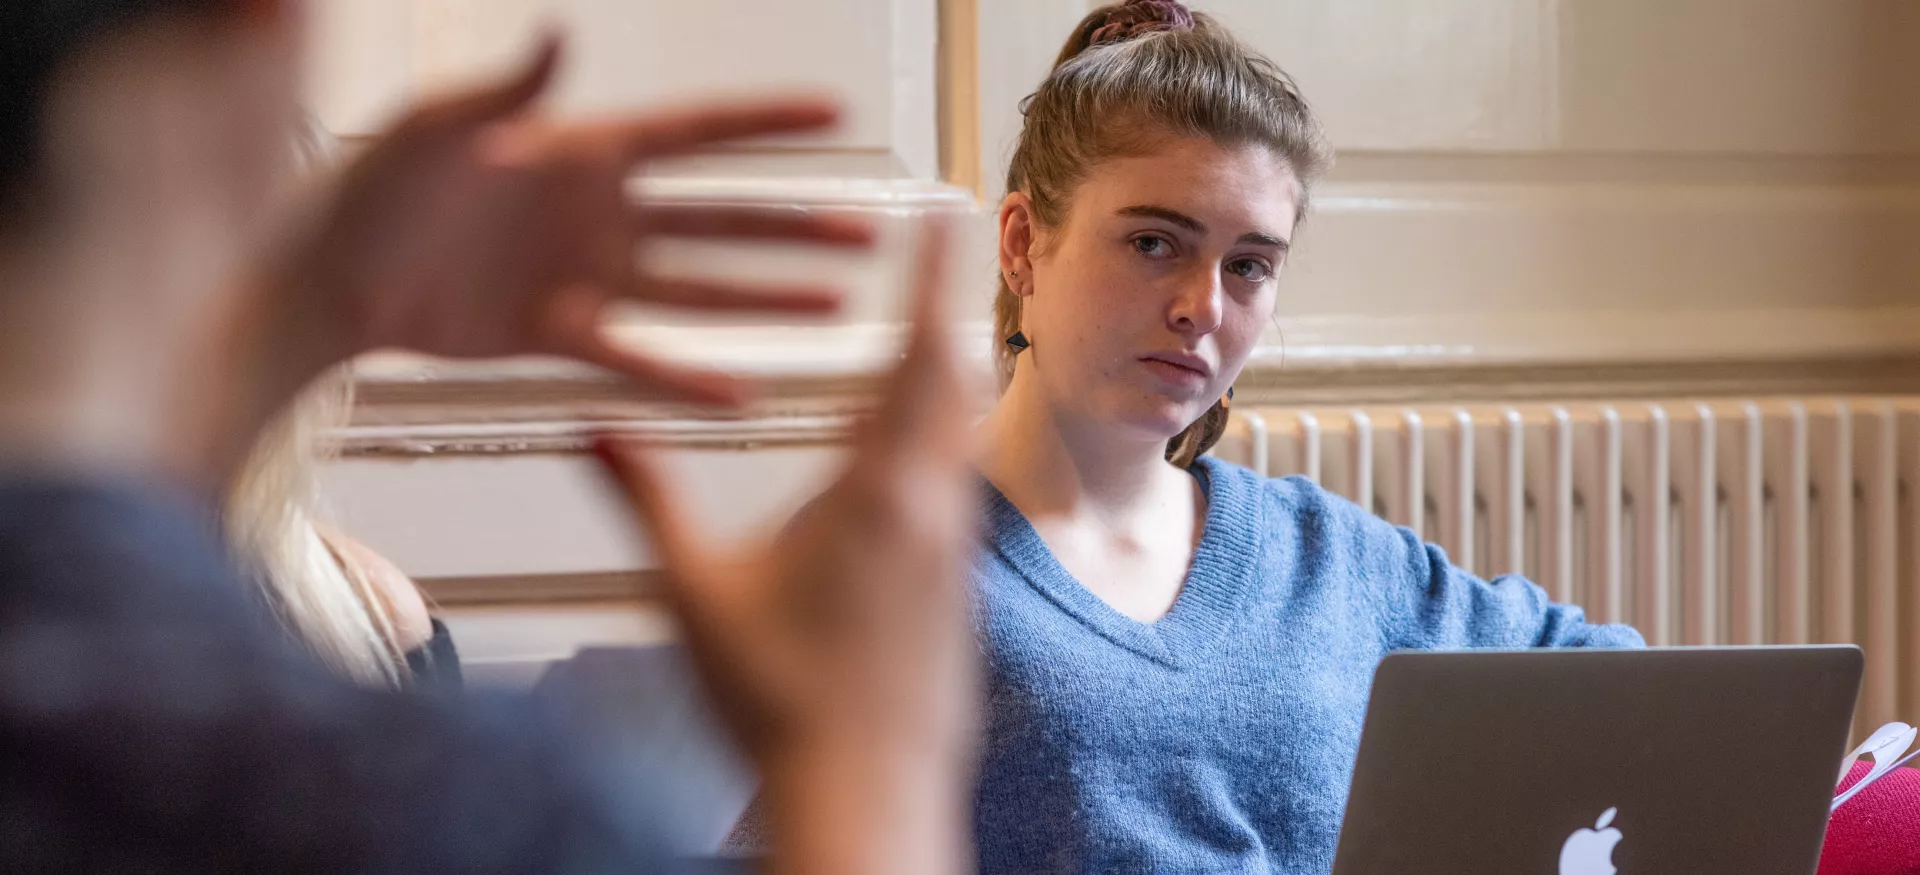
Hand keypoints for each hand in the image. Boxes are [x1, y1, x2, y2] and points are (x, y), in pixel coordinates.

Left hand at [291, 36, 872, 404]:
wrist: (327, 280)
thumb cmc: (372, 188)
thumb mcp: (438, 127)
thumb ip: (508, 91)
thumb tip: (561, 32)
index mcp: (583, 151)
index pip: (696, 134)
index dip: (767, 122)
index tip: (839, 112)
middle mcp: (601, 213)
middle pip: (722, 219)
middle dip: (796, 227)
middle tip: (869, 237)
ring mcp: (587, 277)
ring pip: (699, 289)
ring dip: (766, 298)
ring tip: (836, 307)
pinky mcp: (559, 336)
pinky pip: (640, 359)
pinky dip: (688, 380)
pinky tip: (744, 394)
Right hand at [596, 220, 977, 874]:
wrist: (865, 793)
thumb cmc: (783, 704)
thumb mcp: (697, 593)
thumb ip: (647, 500)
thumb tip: (597, 428)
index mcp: (876, 495)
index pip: (911, 359)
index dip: (927, 282)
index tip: (940, 221)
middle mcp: (932, 514)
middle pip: (950, 389)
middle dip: (940, 318)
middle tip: (937, 266)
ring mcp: (954, 557)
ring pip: (960, 443)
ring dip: (945, 384)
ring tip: (927, 346)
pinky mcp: (956, 597)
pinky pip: (955, 496)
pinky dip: (939, 450)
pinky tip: (911, 471)